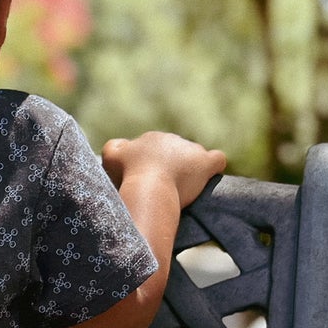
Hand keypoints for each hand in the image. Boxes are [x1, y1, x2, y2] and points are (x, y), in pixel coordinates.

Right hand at [102, 132, 226, 207]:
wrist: (148, 188)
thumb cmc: (127, 176)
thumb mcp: (110, 157)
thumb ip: (114, 147)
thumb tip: (121, 146)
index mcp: (151, 138)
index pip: (155, 149)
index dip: (152, 165)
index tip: (148, 181)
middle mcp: (172, 139)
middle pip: (175, 152)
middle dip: (170, 167)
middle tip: (163, 188)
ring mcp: (191, 150)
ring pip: (194, 157)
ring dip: (189, 169)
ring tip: (182, 189)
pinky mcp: (205, 163)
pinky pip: (217, 159)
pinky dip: (213, 168)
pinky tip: (208, 177)